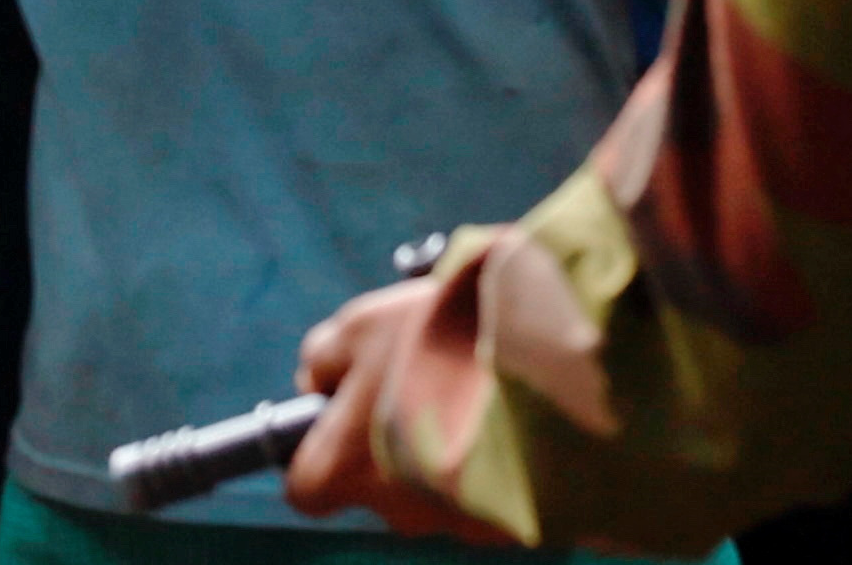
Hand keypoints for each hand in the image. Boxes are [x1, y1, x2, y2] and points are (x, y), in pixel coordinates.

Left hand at [287, 273, 508, 536]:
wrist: (544, 367)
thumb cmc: (438, 345)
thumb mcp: (360, 327)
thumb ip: (323, 358)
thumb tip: (315, 383)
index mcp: (346, 470)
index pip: (307, 488)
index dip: (321, 450)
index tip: (342, 413)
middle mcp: (396, 511)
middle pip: (378, 486)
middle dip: (392, 445)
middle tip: (422, 385)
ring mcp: (457, 525)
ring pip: (436, 491)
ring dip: (447, 451)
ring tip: (474, 393)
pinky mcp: (515, 525)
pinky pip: (491, 494)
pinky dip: (493, 462)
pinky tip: (510, 415)